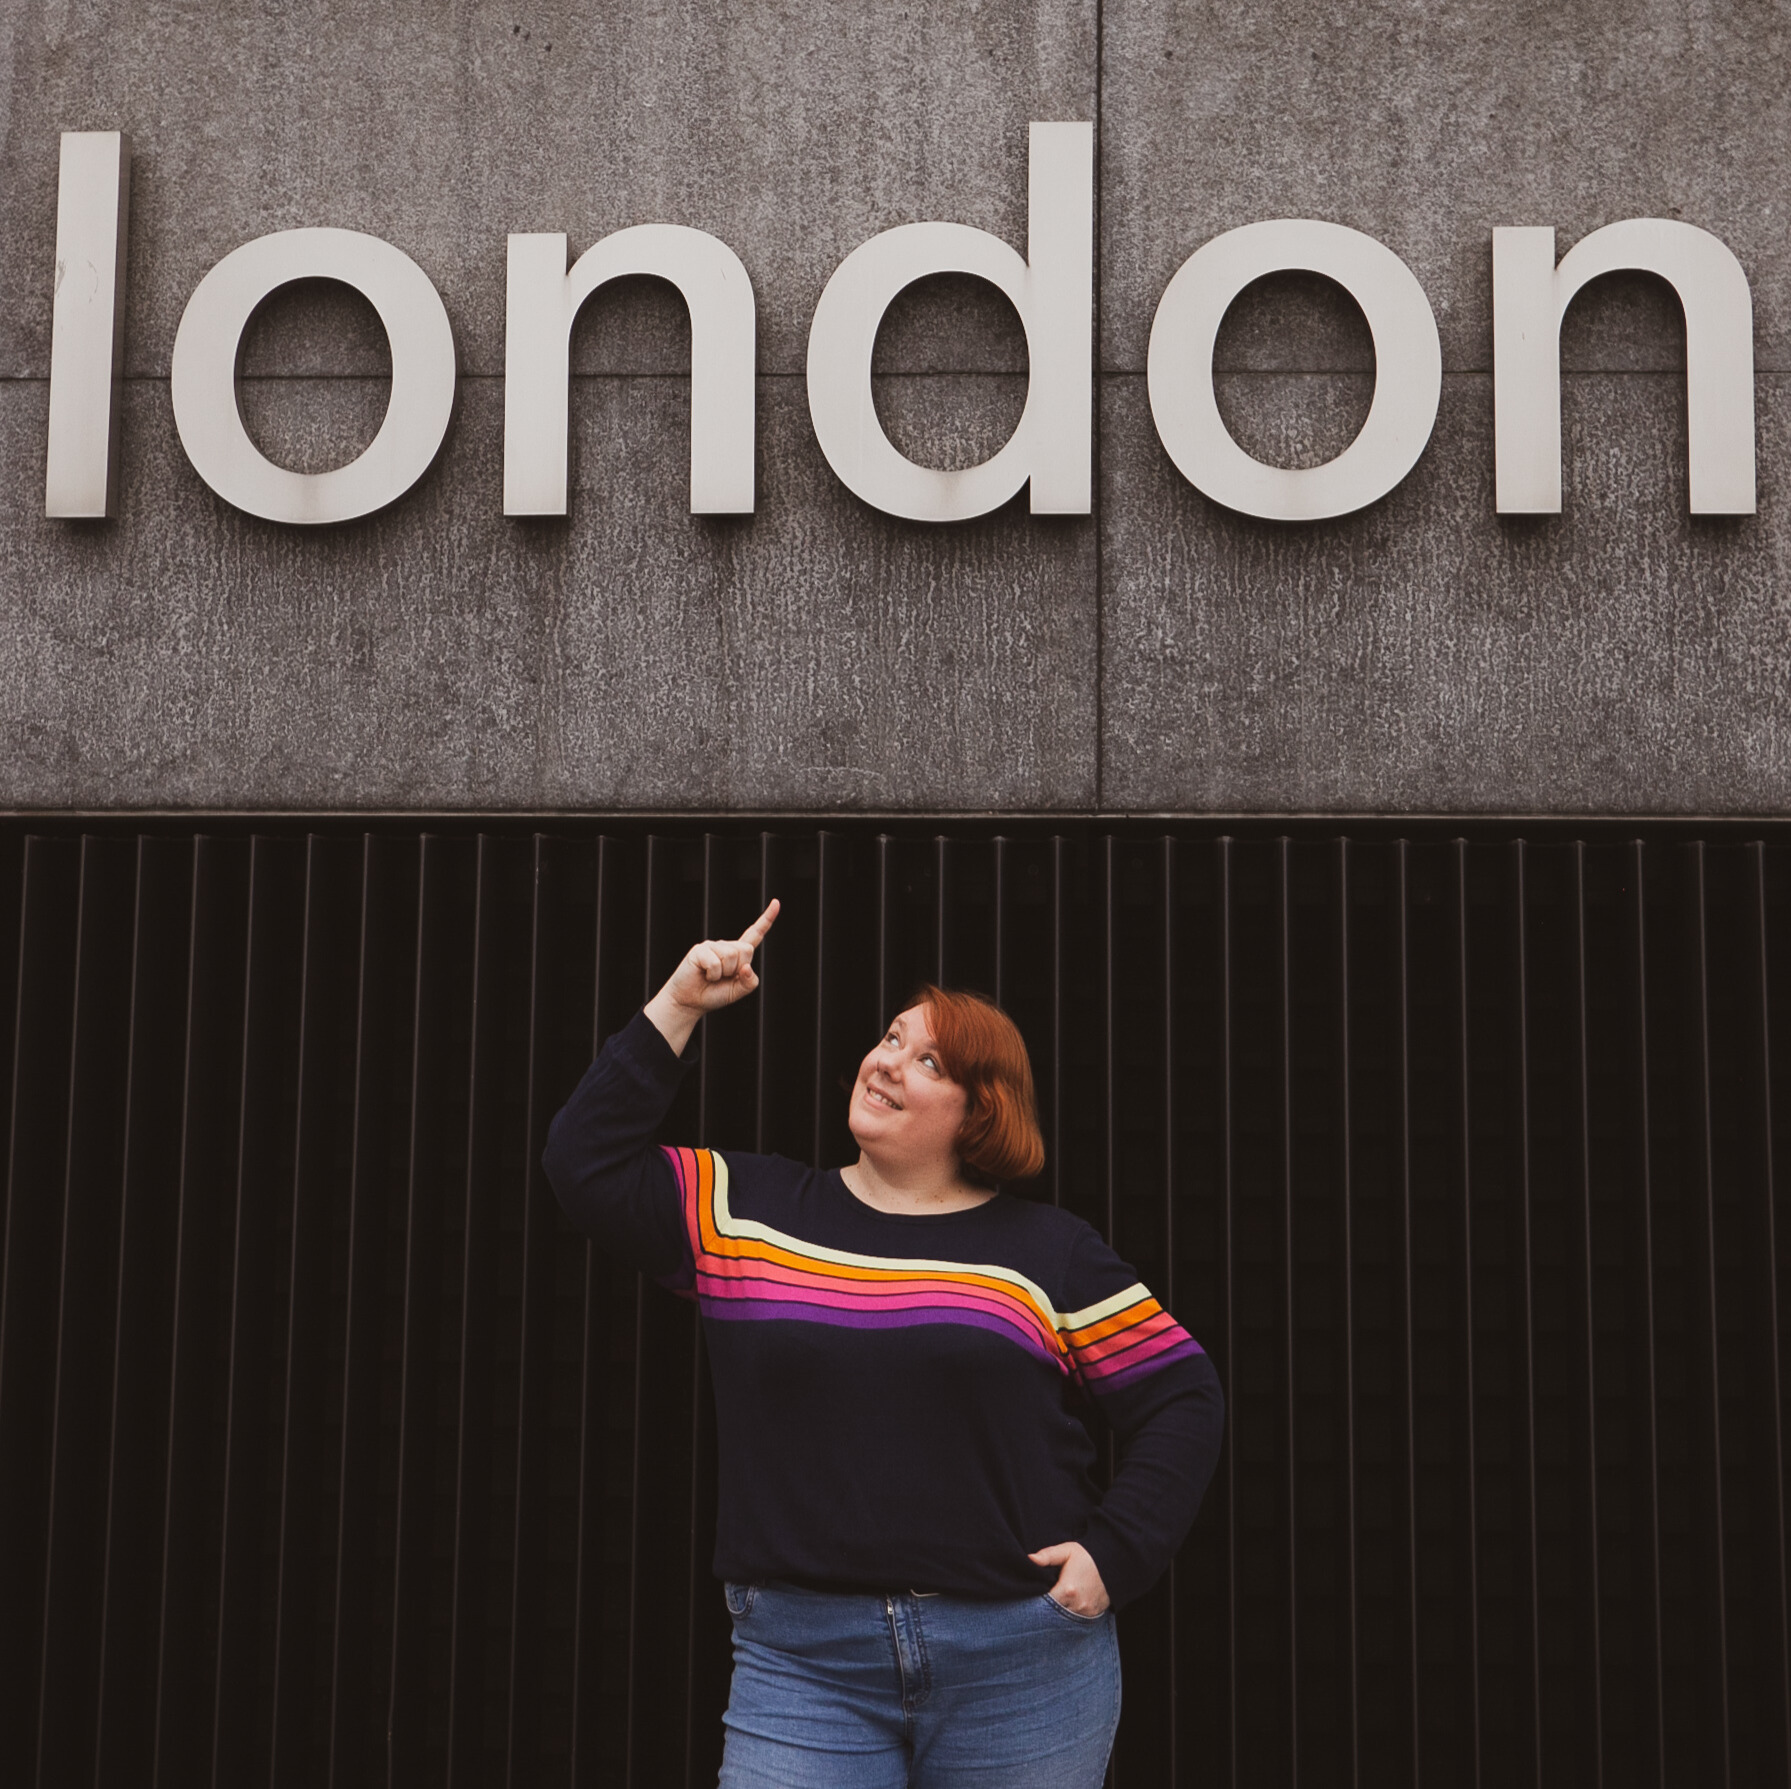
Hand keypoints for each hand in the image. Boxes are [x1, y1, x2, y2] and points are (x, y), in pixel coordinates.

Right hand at [644, 899, 779, 1055]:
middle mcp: (726, 946)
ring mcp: (712, 946)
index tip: (776, 902)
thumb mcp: (738, 991)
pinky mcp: (700, 950)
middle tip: (723, 977)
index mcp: (738, 954)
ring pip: (731, 956)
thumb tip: (746, 967)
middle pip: (746, 950)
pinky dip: (712, 974)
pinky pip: (715, 962)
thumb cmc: (713, 994)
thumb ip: (749, 982)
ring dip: (723, 973)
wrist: (690, 1002)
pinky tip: (704, 974)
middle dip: (737, 968)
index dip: (767, 919)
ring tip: (712, 977)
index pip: (755, 934)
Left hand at [1028, 1541, 1109, 1617]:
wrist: (1113, 1564)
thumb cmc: (1088, 1557)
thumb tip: (1029, 1559)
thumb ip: (1047, 1555)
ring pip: (1063, 1621)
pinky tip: (1063, 1610)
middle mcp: (1077, 1606)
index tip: (1032, 1595)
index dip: (1035, 1601)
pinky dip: (1067, 1618)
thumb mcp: (1067, 1551)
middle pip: (1052, 1615)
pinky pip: (1075, 1622)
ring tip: (1050, 1607)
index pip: (1043, 1604)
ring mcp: (1085, 1614)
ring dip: (1055, 1615)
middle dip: (1044, 1611)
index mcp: (1067, 1590)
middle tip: (1038, 1603)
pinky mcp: (1092, 1617)